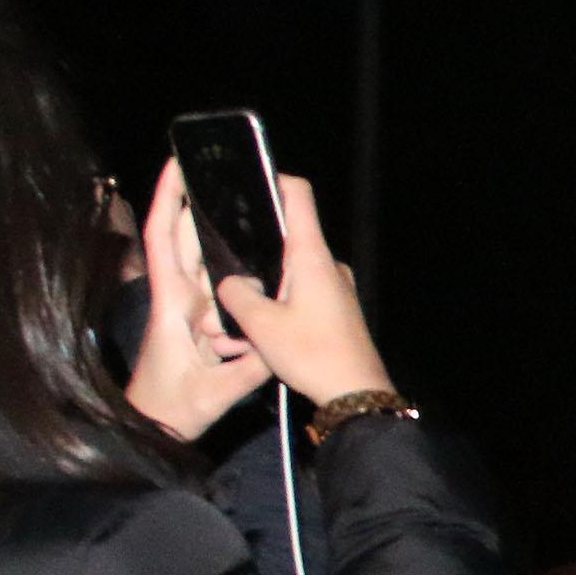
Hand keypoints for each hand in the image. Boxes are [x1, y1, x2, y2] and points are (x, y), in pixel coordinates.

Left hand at [123, 159, 270, 440]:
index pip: (163, 241)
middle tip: (228, 178)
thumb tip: (275, 347)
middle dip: (201, 206)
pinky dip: (233, 277)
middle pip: (186, 241)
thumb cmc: (170, 410)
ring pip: (203, 264)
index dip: (167, 201)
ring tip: (251, 219)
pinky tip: (255, 271)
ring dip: (222, 243)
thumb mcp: (212, 394)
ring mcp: (186, 311)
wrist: (151, 429)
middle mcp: (177, 300)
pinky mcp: (197, 324)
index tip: (177, 165)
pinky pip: (216, 291)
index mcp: (171, 306)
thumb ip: (245, 370)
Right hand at [214, 172, 393, 404]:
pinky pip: (298, 295)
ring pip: (288, 273)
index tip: (247, 181)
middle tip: (220, 264)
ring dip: (259, 288)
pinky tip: (252, 330)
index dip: (273, 180)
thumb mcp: (262, 326)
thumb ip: (237, 295)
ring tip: (230, 312)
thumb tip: (229, 281)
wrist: (356, 394)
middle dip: (251, 252)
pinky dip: (275, 305)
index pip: (298, 196)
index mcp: (312, 256)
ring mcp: (334, 287)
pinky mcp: (334, 309)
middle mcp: (327, 265)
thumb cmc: (314, 355)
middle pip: (285, 238)